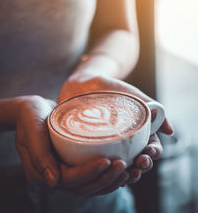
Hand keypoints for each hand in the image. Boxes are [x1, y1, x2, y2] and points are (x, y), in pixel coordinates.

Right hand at [15, 95, 128, 195]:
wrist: (31, 111)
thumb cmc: (31, 117)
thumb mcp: (32, 131)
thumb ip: (40, 155)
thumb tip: (53, 183)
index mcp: (42, 172)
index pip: (71, 179)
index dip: (90, 173)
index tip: (107, 160)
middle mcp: (55, 176)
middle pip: (85, 187)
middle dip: (106, 179)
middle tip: (124, 165)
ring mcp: (65, 171)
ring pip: (91, 185)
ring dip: (110, 180)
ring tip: (129, 170)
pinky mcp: (73, 164)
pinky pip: (92, 175)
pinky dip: (107, 175)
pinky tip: (122, 167)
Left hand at [57, 74, 172, 191]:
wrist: (87, 83)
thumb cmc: (113, 89)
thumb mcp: (135, 97)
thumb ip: (154, 110)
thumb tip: (170, 131)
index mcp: (140, 134)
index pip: (152, 149)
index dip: (153, 153)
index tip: (149, 151)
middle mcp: (127, 144)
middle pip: (139, 162)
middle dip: (143, 166)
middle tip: (139, 163)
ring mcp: (110, 148)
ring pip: (122, 169)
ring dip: (127, 175)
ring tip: (126, 172)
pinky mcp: (93, 149)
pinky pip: (101, 166)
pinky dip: (105, 172)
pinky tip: (105, 172)